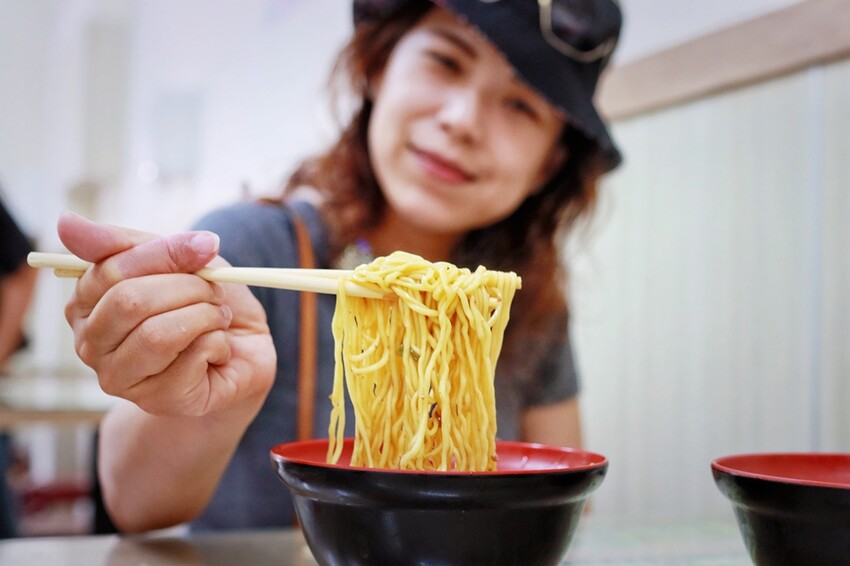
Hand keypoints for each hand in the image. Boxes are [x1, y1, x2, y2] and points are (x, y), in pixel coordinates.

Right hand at [59, 212, 275, 416]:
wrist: (244, 353)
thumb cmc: (201, 303)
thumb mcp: (173, 262)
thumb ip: (124, 244)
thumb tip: (65, 222)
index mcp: (86, 304)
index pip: (111, 270)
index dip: (164, 254)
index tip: (204, 247)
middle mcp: (91, 345)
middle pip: (131, 301)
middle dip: (188, 287)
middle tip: (214, 290)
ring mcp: (120, 379)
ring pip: (158, 334)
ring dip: (205, 315)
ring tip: (218, 316)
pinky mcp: (158, 400)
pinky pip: (191, 358)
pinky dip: (218, 342)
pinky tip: (219, 348)